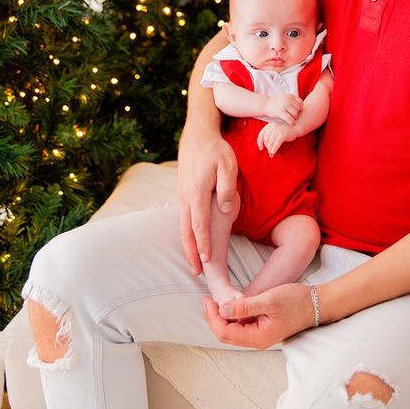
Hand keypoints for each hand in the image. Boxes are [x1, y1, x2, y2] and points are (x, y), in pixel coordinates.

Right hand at [176, 131, 237, 274]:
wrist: (197, 136)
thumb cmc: (216, 150)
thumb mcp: (228, 164)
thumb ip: (226, 187)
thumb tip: (224, 209)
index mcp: (197, 190)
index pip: (199, 222)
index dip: (202, 242)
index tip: (206, 258)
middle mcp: (185, 196)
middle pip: (186, 230)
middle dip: (191, 253)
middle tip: (197, 272)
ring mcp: (181, 196)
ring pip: (183, 226)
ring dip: (187, 246)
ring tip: (194, 265)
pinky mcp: (182, 195)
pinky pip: (184, 219)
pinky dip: (187, 235)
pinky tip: (192, 245)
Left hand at [202, 283, 314, 349]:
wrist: (316, 304)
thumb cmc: (296, 301)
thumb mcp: (270, 300)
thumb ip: (246, 305)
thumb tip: (223, 309)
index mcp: (258, 337)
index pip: (226, 332)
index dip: (213, 318)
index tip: (208, 301)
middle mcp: (257, 340)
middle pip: (225, 334)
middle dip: (213, 318)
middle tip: (207, 300)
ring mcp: (259, 335)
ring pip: (231, 330)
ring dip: (220, 316)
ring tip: (214, 301)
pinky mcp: (261, 328)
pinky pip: (240, 325)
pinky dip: (231, 315)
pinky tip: (228, 303)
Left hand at [258, 121, 298, 154]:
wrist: (293, 127)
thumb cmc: (282, 131)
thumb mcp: (273, 131)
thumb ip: (268, 136)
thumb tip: (262, 147)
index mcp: (268, 126)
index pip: (261, 135)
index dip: (260, 143)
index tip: (261, 149)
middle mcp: (272, 127)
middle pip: (266, 140)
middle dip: (267, 148)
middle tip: (269, 154)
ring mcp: (277, 130)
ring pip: (271, 142)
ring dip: (270, 150)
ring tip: (271, 154)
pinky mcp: (283, 134)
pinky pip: (277, 142)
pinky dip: (274, 148)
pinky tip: (273, 152)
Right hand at [262, 93, 302, 124]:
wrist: (266, 104)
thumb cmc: (277, 103)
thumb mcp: (286, 98)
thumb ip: (293, 101)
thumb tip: (303, 108)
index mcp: (290, 96)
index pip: (300, 102)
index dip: (300, 108)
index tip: (296, 110)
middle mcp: (288, 99)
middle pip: (298, 109)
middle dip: (296, 113)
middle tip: (292, 115)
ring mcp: (284, 105)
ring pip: (295, 114)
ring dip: (294, 118)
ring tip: (290, 118)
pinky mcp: (280, 112)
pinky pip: (290, 118)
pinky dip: (292, 122)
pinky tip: (292, 123)